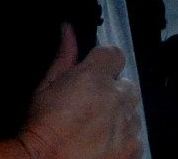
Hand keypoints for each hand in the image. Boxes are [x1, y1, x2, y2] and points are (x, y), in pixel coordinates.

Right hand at [15, 25, 143, 158]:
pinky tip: (104, 146)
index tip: (95, 74)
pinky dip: (124, 142)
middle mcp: (116, 99)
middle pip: (128, 85)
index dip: (105, 64)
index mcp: (94, 78)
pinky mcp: (132, 150)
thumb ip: (63, 57)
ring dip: (120, 118)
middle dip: (115, 93)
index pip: (115, 54)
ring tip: (96, 131)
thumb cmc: (40, 129)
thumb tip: (68, 30)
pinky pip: (137, 140)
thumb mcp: (45, 88)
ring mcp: (127, 127)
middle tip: (93, 108)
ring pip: (133, 114)